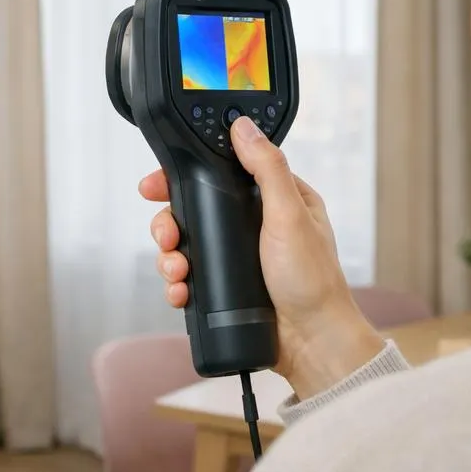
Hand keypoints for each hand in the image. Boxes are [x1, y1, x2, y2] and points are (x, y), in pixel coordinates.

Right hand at [140, 115, 384, 398]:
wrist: (312, 343)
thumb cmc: (313, 281)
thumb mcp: (290, 216)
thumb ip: (268, 168)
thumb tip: (243, 127)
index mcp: (276, 199)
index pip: (221, 172)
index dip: (186, 176)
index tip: (156, 185)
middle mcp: (256, 225)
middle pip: (195, 209)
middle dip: (171, 224)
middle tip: (167, 237)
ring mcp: (240, 257)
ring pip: (188, 245)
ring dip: (172, 256)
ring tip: (176, 270)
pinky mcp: (228, 286)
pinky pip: (191, 278)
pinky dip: (178, 283)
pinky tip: (180, 291)